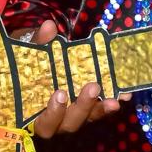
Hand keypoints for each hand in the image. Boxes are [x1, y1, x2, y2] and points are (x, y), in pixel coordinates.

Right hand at [17, 20, 123, 137]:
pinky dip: (110, 104)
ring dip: (100, 108)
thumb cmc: (27, 65)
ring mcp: (72, 115)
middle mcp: (55, 120)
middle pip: (68, 124)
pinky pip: (99, 111)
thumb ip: (39, 43)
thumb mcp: (29, 53)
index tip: (59, 94)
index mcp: (34, 112)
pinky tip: (124, 95)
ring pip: (86, 119)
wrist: (32, 67)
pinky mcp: (87, 110)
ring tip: (114, 99)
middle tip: (93, 86)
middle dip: (82, 106)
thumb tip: (49, 27)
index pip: (43, 122)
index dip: (52, 114)